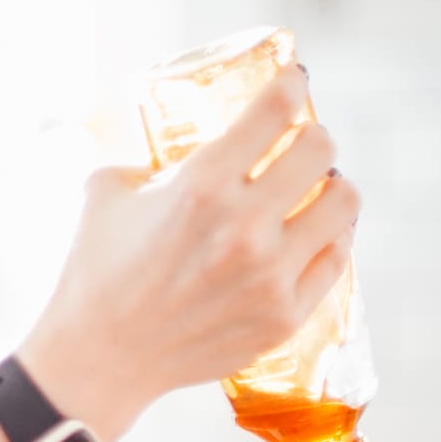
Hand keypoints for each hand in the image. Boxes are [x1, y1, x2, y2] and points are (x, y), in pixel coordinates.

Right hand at [15, 66, 358, 441]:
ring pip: (344, 203)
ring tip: (317, 192)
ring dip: (333, 188)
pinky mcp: (283, 316)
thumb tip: (185, 147)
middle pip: (322, 150)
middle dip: (312, 139)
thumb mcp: (110, 193)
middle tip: (301, 146)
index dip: (291, 84)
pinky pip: (335, 259)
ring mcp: (269, 276)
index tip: (293, 83)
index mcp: (200, 185)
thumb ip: (154, 162)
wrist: (98, 359)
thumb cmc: (96, 273)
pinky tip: (313, 236)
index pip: (276, 109)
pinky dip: (328, 240)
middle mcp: (243, 226)